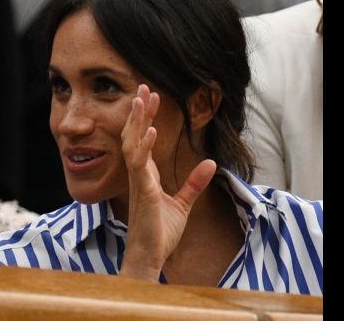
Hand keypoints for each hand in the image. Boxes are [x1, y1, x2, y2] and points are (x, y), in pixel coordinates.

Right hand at [118, 85, 216, 282]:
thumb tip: (211, 163)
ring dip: (136, 120)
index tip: (150, 97)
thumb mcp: (183, 204)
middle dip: (137, 111)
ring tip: (140, 100)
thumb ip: (194, 183)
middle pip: (133, 135)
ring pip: (132, 143)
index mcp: (145, 175)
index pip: (141, 139)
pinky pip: (139, 164)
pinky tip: (149, 130)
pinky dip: (143, 146)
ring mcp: (138, 181)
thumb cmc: (160, 232)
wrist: (151, 256)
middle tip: (141, 87)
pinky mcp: (142, 191)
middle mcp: (138, 174)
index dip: (144, 117)